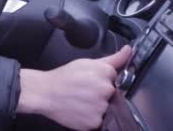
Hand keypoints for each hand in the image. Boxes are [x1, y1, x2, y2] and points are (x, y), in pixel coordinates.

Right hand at [16, 45, 130, 130]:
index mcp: (106, 72)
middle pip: (112, 94)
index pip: (116, 79)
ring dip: (97, 106)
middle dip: (101, 93)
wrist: (44, 92)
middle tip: (85, 91)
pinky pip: (99, 120)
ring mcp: (101, 107)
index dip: (103, 80)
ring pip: (106, 108)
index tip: (91, 80)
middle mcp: (106, 90)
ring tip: (81, 101)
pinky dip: (91, 117)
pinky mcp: (94, 122)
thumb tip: (128, 50)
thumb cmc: (64, 77)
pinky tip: (80, 110)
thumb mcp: (87, 62)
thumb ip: (113, 59)